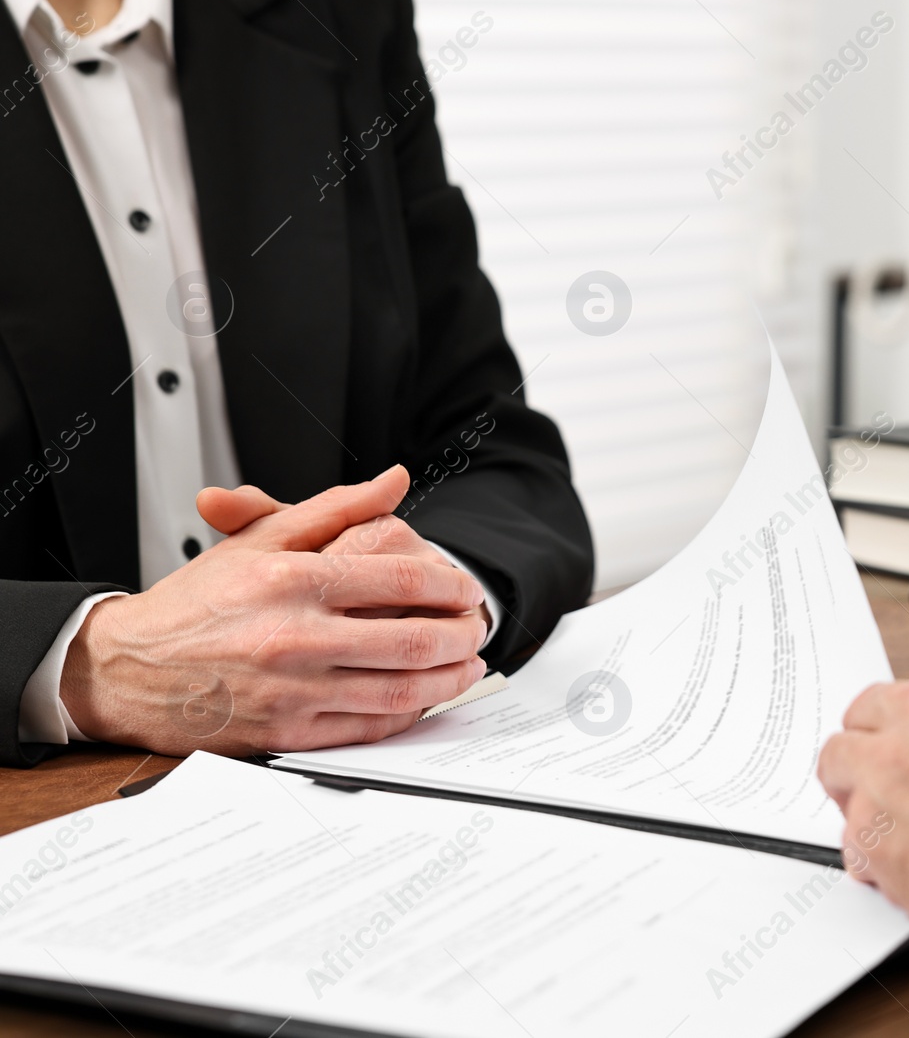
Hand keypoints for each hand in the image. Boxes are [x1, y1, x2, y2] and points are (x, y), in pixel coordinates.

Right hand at [61, 467, 489, 756]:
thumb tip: (395, 480)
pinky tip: (425, 698)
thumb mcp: (261, 540)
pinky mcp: (287, 732)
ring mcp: (293, 690)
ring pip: (400, 691)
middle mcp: (294, 636)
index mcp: (292, 581)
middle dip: (463, 635)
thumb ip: (336, 508)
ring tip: (467, 665)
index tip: (466, 589)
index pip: (400, 581)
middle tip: (479, 628)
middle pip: (413, 641)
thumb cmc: (196, 603)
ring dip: (449, 679)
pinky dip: (410, 714)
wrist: (126, 669)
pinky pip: (370, 728)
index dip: (450, 586)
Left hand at [817, 647, 908, 964]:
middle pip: (870, 712)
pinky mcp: (870, 825)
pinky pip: (850, 833)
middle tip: (904, 784)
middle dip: (881, 746)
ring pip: (839, 760)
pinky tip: (906, 873)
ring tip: (894, 826)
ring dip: (860, 791)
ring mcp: (890, 763)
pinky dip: (870, 854)